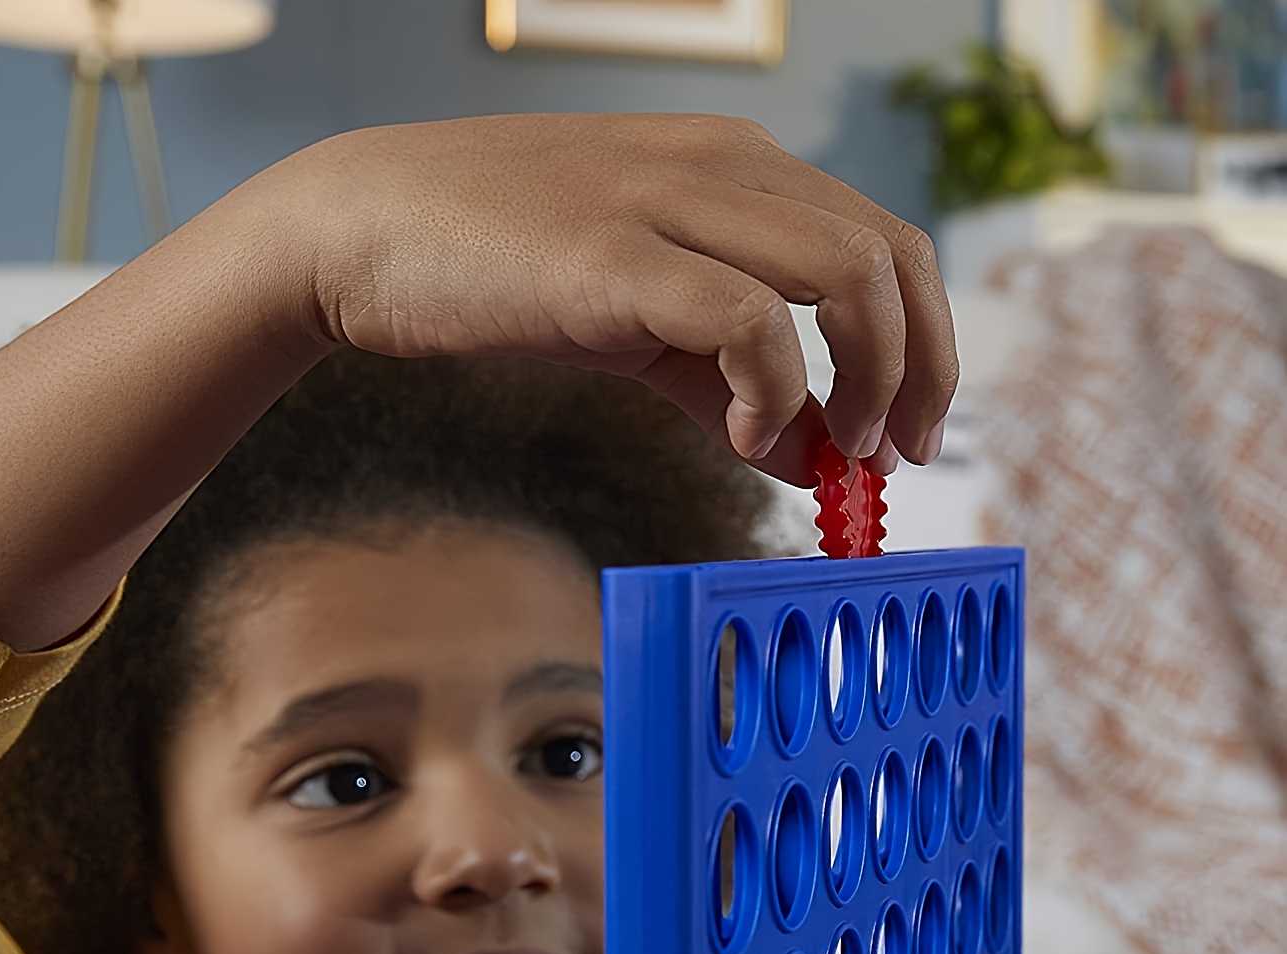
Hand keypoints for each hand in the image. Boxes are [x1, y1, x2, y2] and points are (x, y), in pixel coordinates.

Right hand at [0, 113, 953, 651]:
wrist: (365, 228)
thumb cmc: (498, 269)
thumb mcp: (637, 320)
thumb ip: (723, 377)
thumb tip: (804, 450)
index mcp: (734, 166)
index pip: (882, 240)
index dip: (921, 339)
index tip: (908, 429)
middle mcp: (719, 166)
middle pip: (887, 253)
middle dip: (918, 365)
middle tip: (897, 454)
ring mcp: (668, 200)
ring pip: (843, 273)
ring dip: (863, 377)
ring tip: (831, 451)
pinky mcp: (614, 252)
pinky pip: (747, 315)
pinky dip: (773, 385)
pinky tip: (746, 435)